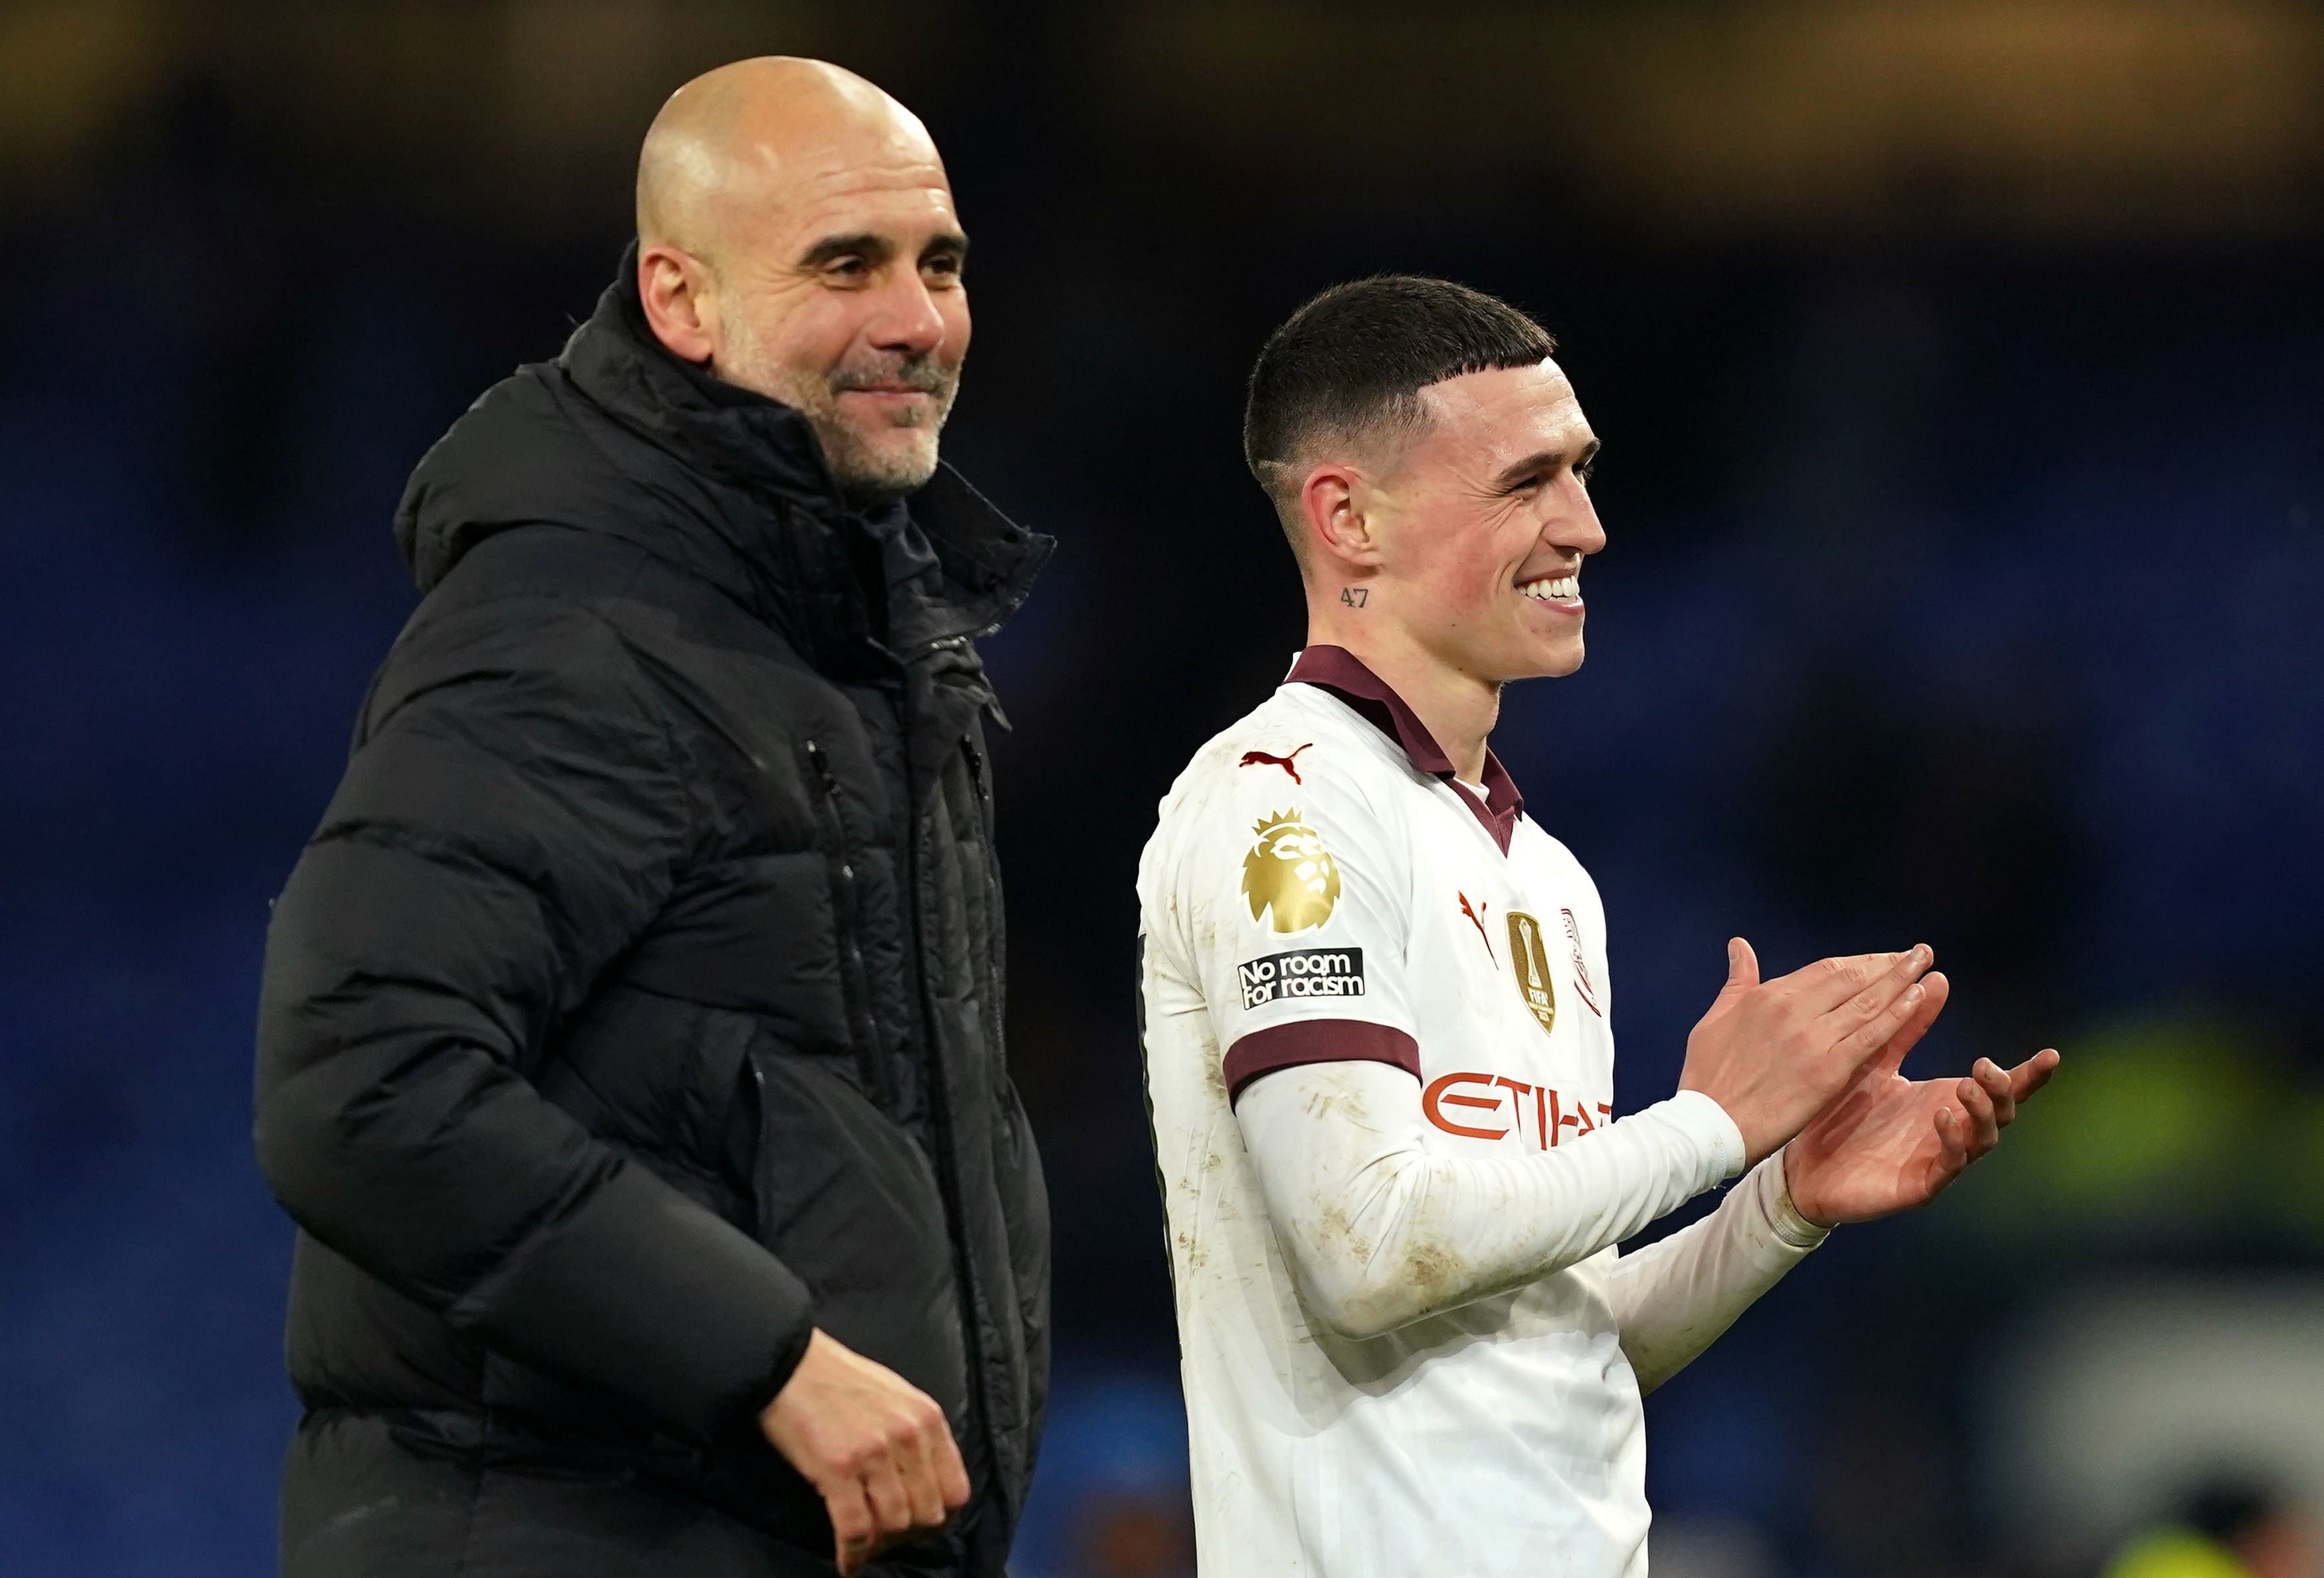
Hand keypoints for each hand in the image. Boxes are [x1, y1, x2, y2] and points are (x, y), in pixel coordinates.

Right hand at [758, 1329, 969, 1574]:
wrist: (789, 1363)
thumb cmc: (840, 1380)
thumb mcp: (898, 1398)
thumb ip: (917, 1438)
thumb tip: (923, 1485)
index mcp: (928, 1419)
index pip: (956, 1492)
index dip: (939, 1519)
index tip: (918, 1528)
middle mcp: (909, 1436)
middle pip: (927, 1514)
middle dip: (908, 1537)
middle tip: (885, 1539)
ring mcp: (874, 1453)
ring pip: (894, 1526)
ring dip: (878, 1545)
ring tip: (863, 1546)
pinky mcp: (837, 1468)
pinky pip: (856, 1529)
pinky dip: (852, 1554)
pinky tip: (846, 1560)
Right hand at [1679, 939, 1935, 1164]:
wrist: (1709, 1124)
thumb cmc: (1707, 1076)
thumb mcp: (1715, 1018)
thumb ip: (1737, 981)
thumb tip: (1739, 945)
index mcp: (1768, 996)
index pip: (1825, 969)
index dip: (1860, 962)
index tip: (1882, 958)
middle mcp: (1794, 1009)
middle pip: (1852, 977)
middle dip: (1888, 963)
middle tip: (1917, 953)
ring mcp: (1813, 1038)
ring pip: (1868, 1001)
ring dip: (1901, 980)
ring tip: (1924, 963)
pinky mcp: (1828, 1070)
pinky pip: (1871, 1035)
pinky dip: (1897, 1014)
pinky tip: (1917, 998)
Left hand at [1782, 971, 2060, 1225]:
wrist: (1802, 1164)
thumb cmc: (1843, 1112)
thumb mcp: (1876, 1060)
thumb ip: (1907, 1025)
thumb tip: (1937, 976)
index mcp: (1946, 1101)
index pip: (1998, 1087)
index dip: (2029, 1075)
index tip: (2051, 1054)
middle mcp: (1951, 1132)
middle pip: (2001, 1112)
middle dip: (2002, 1089)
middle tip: (1984, 1066)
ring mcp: (1939, 1160)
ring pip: (1982, 1140)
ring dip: (1980, 1113)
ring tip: (1965, 1085)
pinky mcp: (1919, 1185)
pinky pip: (1947, 1166)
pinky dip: (1950, 1141)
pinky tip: (1941, 1116)